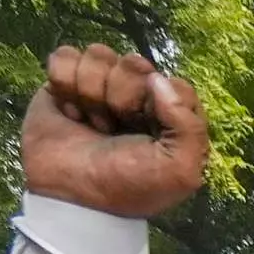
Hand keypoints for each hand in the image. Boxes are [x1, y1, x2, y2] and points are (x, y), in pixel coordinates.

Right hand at [23, 44, 210, 218]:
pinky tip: (69, 112)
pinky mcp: (64, 83)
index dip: (157, 102)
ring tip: (91, 124)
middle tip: (113, 128)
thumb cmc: (129, 186)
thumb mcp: (181, 171)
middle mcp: (138, 96)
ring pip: (99, 54)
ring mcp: (100, 87)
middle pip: (134, 63)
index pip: (173, 81)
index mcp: (170, 115)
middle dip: (121, 96)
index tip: (145, 127)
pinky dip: (64, 83)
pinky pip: (65, 55)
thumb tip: (158, 78)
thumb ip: (189, 126)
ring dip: (91, 91)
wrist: (72, 199)